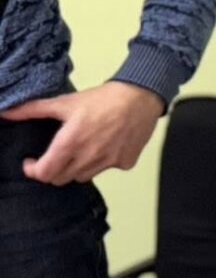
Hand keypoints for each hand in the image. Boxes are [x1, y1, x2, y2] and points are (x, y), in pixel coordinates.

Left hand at [0, 81, 163, 184]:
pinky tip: (104, 147)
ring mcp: (109, 162)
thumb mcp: (64, 102)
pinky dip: (100, 163)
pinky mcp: (125, 163)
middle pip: (61, 179)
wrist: (139, 98)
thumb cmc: (102, 99)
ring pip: (82, 177)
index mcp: (70, 142)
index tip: (31, 162)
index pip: (45, 173)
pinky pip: (106, 170)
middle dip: (52, 170)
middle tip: (53, 157)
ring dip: (75, 169)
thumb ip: (32, 110)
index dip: (33, 171)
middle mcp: (89, 157)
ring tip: (78, 152)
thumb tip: (5, 112)